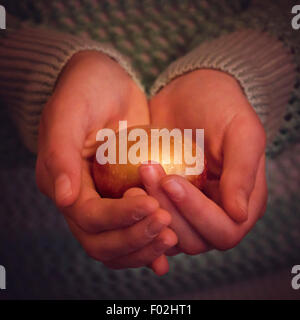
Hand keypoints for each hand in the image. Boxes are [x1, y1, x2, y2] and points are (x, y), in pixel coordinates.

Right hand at [36, 51, 176, 274]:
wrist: (107, 83)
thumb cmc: (87, 90)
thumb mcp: (70, 112)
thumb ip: (61, 153)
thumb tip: (64, 199)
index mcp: (61, 183)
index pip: (88, 217)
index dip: (119, 218)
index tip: (152, 204)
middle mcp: (78, 200)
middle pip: (101, 242)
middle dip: (134, 239)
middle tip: (166, 225)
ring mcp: (102, 202)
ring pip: (117, 245)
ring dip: (144, 247)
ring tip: (173, 237)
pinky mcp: (122, 199)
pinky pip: (133, 231)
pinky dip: (149, 243)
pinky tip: (172, 243)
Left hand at [143, 69, 266, 253]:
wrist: (191, 94)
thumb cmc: (220, 108)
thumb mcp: (241, 132)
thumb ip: (242, 172)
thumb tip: (239, 214)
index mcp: (245, 204)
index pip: (225, 230)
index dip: (198, 212)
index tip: (172, 180)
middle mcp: (218, 216)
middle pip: (195, 239)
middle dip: (169, 211)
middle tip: (148, 173)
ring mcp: (190, 213)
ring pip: (169, 234)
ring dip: (150, 212)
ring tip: (136, 180)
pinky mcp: (168, 205)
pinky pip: (152, 222)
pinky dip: (138, 213)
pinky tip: (126, 190)